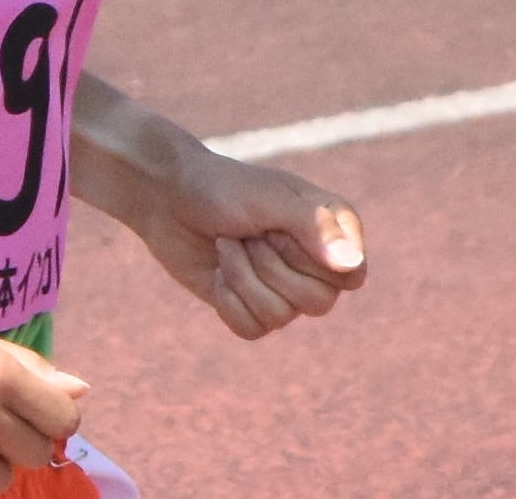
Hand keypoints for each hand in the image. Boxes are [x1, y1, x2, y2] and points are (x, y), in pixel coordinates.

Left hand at [123, 142, 365, 338]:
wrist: (164, 196)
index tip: (277, 228)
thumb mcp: (267, 197)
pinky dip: (226, 300)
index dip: (310, 260)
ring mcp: (283, 289)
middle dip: (267, 265)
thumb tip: (350, 264)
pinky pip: (251, 328)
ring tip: (227, 244)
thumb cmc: (219, 187)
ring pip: (280, 317)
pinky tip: (217, 273)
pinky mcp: (251, 307)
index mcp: (332, 231)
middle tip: (246, 233)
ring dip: (241, 276)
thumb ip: (313, 226)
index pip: (350, 276)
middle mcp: (315, 265)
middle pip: (317, 303)